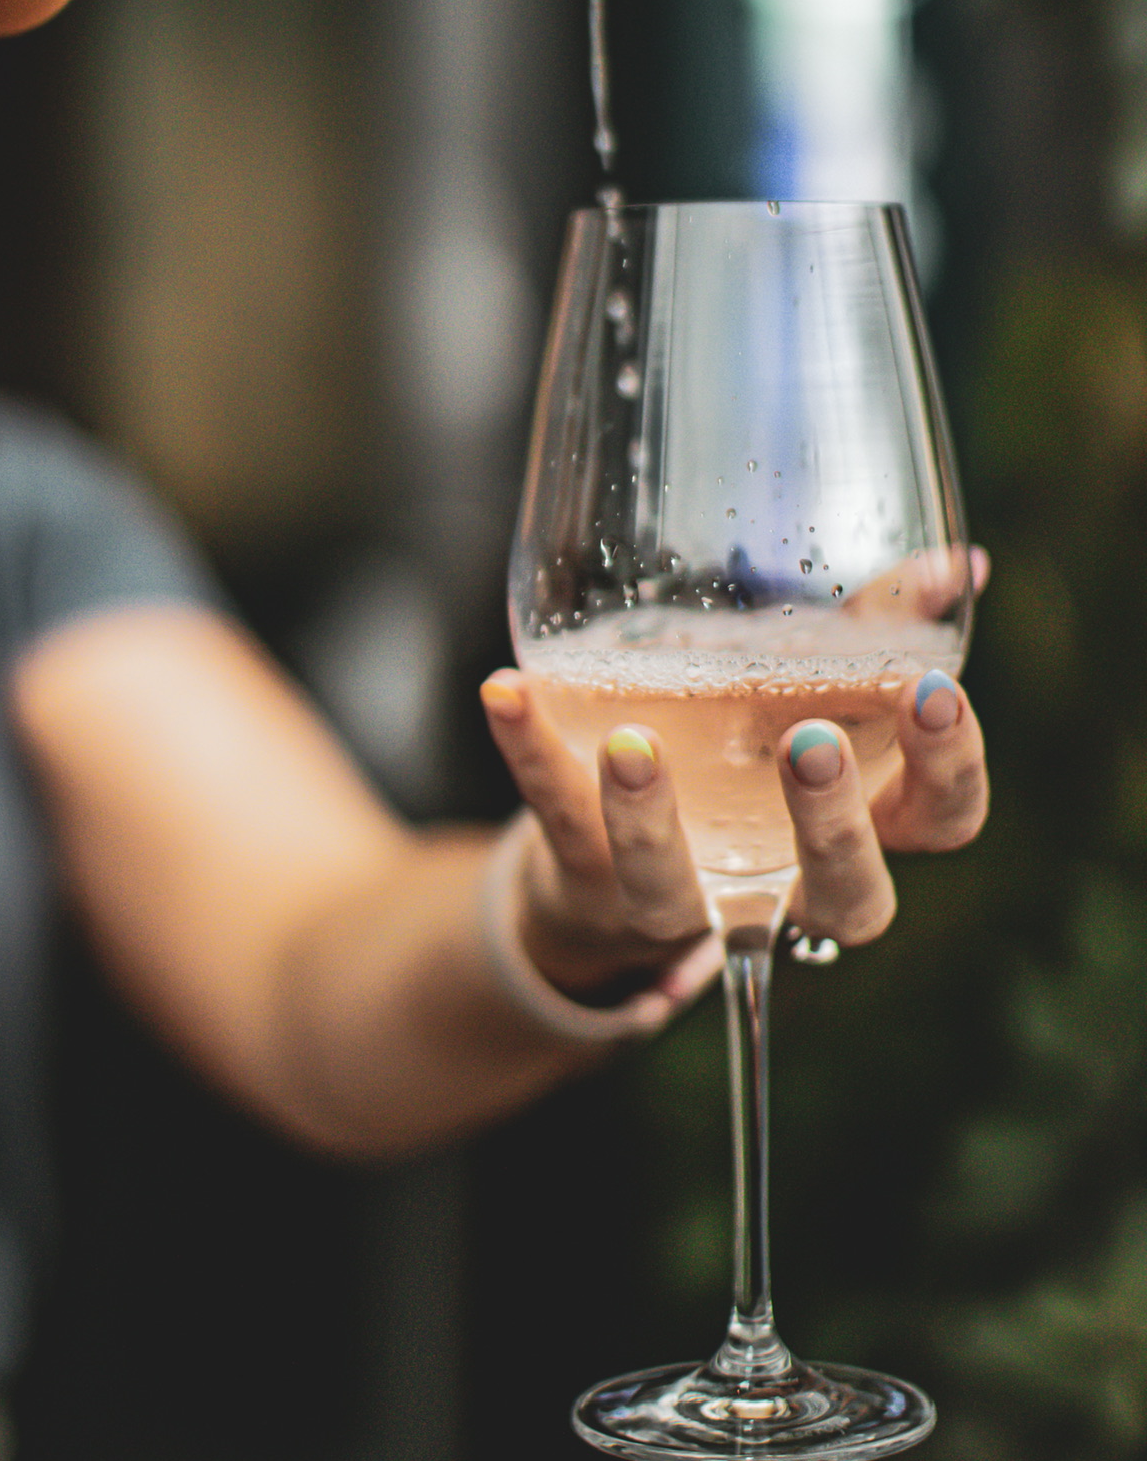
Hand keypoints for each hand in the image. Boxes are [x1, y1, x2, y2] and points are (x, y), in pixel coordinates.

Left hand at [480, 640, 987, 1031]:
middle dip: (830, 825)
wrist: (610, 854)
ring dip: (652, 820)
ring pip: (672, 894)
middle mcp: (782, 881)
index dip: (950, 769)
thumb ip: (876, 627)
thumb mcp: (811, 687)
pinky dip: (527, 749)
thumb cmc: (744, 752)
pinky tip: (504, 690)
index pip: (944, 819)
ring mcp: (680, 893)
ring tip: (633, 743)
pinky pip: (551, 816)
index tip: (932, 692)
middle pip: (846, 897)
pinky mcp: (585, 873)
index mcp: (864, 826)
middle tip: (808, 742)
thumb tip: (956, 563)